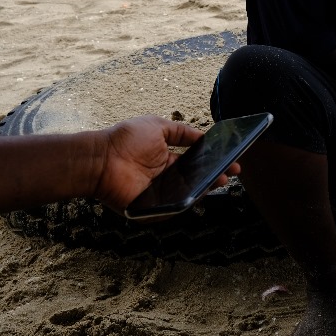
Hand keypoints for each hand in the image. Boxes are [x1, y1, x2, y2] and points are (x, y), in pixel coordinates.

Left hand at [90, 116, 239, 210]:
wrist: (101, 159)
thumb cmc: (125, 140)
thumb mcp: (158, 127)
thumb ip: (182, 132)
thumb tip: (204, 135)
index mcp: (167, 159)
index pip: (196, 163)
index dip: (213, 160)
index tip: (230, 158)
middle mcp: (166, 177)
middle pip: (196, 179)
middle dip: (216, 175)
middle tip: (233, 172)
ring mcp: (161, 193)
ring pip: (190, 193)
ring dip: (207, 187)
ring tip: (223, 179)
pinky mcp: (154, 207)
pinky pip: (175, 205)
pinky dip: (189, 199)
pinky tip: (203, 191)